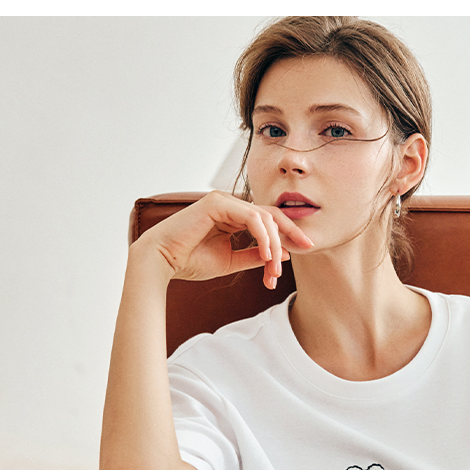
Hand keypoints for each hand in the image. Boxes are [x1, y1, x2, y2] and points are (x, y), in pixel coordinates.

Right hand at [131, 190, 313, 289]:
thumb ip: (255, 256)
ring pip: (264, 216)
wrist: (163, 263)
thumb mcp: (232, 261)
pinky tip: (267, 255)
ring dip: (275, 243)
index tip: (305, 248)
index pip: (268, 221)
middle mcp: (230, 206)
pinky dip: (263, 237)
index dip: (289, 233)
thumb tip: (282, 254)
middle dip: (291, 233)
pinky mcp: (217, 202)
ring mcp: (224, 201)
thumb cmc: (191, 262)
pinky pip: (251, 217)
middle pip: (271, 215)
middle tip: (306, 249)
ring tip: (275, 268)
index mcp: (234, 217)